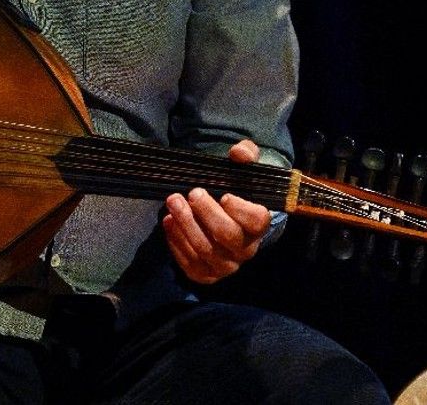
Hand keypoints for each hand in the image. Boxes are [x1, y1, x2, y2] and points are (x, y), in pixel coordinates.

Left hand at [162, 139, 271, 283]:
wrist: (223, 220)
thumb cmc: (234, 192)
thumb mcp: (242, 170)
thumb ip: (245, 156)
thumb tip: (239, 152)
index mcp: (258, 226)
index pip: (256, 221)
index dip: (241, 210)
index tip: (225, 195)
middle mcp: (245, 250)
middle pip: (226, 236)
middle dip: (206, 214)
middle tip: (191, 193)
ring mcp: (225, 265)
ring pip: (204, 250)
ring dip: (185, 225)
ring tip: (172, 202)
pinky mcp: (205, 274)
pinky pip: (189, 262)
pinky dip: (176, 242)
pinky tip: (168, 222)